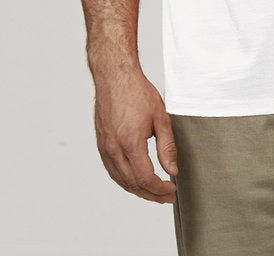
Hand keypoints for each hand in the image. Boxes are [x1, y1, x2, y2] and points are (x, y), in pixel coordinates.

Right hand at [93, 67, 178, 202]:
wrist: (114, 76)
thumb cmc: (136, 91)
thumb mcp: (160, 117)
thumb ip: (167, 146)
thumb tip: (172, 170)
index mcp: (130, 142)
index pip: (145, 178)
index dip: (159, 189)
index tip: (171, 190)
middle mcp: (114, 148)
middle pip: (132, 184)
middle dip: (151, 194)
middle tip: (166, 196)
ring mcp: (105, 147)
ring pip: (120, 180)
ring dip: (137, 190)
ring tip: (154, 192)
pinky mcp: (101, 144)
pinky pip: (112, 170)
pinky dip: (125, 180)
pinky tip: (135, 181)